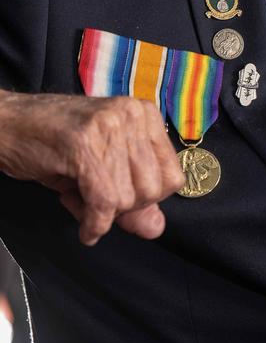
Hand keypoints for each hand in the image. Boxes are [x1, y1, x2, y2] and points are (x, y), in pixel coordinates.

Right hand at [0, 92, 184, 245]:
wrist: (7, 124)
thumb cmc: (54, 145)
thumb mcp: (102, 170)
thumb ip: (133, 200)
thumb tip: (157, 228)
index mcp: (144, 114)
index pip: (173, 174)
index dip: (148, 200)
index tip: (122, 202)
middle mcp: (132, 114)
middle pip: (154, 188)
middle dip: (126, 208)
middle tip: (97, 202)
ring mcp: (109, 125)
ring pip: (128, 197)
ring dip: (104, 215)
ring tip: (82, 201)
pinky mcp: (84, 143)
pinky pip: (104, 201)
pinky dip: (95, 224)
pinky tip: (86, 228)